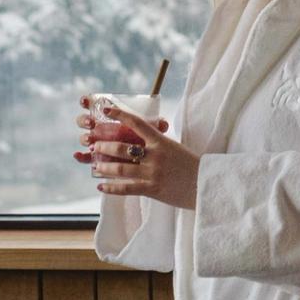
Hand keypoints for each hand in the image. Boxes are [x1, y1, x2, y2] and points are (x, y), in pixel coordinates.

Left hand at [76, 96, 198, 210]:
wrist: (206, 184)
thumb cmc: (191, 165)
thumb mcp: (175, 148)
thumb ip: (158, 143)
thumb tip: (143, 137)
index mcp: (161, 141)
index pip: (136, 123)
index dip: (119, 115)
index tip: (106, 110)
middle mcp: (155, 155)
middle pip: (122, 148)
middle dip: (105, 146)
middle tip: (94, 145)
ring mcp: (152, 173)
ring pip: (121, 168)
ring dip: (104, 166)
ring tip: (95, 165)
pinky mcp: (152, 189)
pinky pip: (126, 188)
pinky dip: (111, 188)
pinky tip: (101, 186)